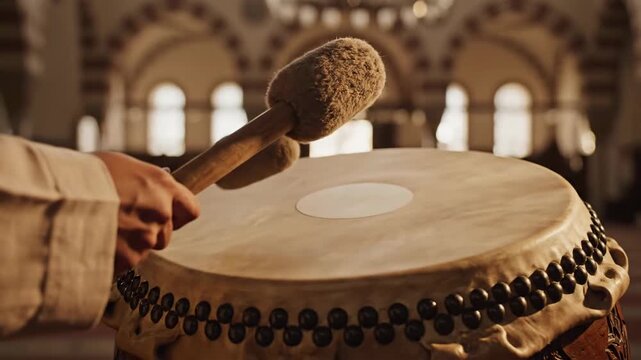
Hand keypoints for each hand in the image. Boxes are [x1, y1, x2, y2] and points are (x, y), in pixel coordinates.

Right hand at [94, 152, 199, 274]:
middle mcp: (161, 212)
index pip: (191, 209)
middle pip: (166, 233)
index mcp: (162, 186)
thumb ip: (144, 183)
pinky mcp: (129, 258)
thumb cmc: (83, 175)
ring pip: (146, 248)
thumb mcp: (121, 166)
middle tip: (123, 224)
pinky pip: (127, 262)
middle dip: (149, 231)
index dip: (179, 214)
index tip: (169, 215)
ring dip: (131, 245)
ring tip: (104, 231)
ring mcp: (146, 237)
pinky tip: (96, 243)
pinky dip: (114, 257)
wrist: (54, 200)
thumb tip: (150, 190)